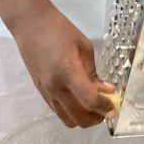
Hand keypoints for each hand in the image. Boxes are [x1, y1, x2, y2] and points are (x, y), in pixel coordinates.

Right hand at [15, 2, 114, 127]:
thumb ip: (93, 72)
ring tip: (93, 106)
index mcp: (68, 72)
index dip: (105, 107)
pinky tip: (78, 99)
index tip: (114, 105)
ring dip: (83, 118)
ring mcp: (46, 92)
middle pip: (79, 118)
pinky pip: (58, 111)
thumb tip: (106, 90)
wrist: (30, 24)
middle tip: (106, 108)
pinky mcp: (40, 91)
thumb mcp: (84, 47)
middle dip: (96, 118)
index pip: (90, 101)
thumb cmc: (60, 29)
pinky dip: (71, 112)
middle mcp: (55, 87)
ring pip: (67, 120)